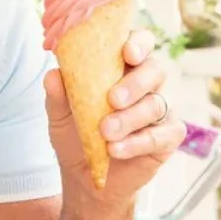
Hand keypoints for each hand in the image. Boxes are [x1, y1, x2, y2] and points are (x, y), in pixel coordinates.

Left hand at [45, 28, 186, 209]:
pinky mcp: (168, 137)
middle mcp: (147, 84)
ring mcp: (160, 110)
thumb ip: (58, 95)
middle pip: (155, 70)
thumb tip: (52, 75)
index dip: (139, 43)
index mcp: (123, 67)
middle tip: (112, 99)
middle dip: (135, 83)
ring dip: (130, 118)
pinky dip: (139, 142)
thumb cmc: (77, 136)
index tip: (127, 53)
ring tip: (106, 133)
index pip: (140, 43)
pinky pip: (164, 134)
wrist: (85, 176)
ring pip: (157, 104)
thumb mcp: (60, 116)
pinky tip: (117, 150)